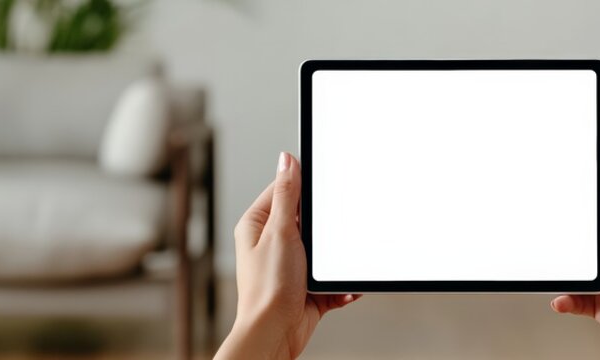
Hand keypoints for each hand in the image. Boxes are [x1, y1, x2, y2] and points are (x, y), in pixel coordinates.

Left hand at [216, 152, 360, 359]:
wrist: (276, 334)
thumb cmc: (268, 289)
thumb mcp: (280, 232)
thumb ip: (287, 194)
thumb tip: (287, 159)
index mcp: (257, 225)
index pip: (283, 191)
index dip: (304, 187)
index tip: (325, 182)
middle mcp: (272, 244)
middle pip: (308, 221)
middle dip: (325, 231)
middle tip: (329, 235)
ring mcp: (290, 267)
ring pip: (324, 252)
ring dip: (334, 262)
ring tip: (331, 271)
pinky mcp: (307, 288)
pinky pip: (331, 279)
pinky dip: (340, 285)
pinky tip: (341, 289)